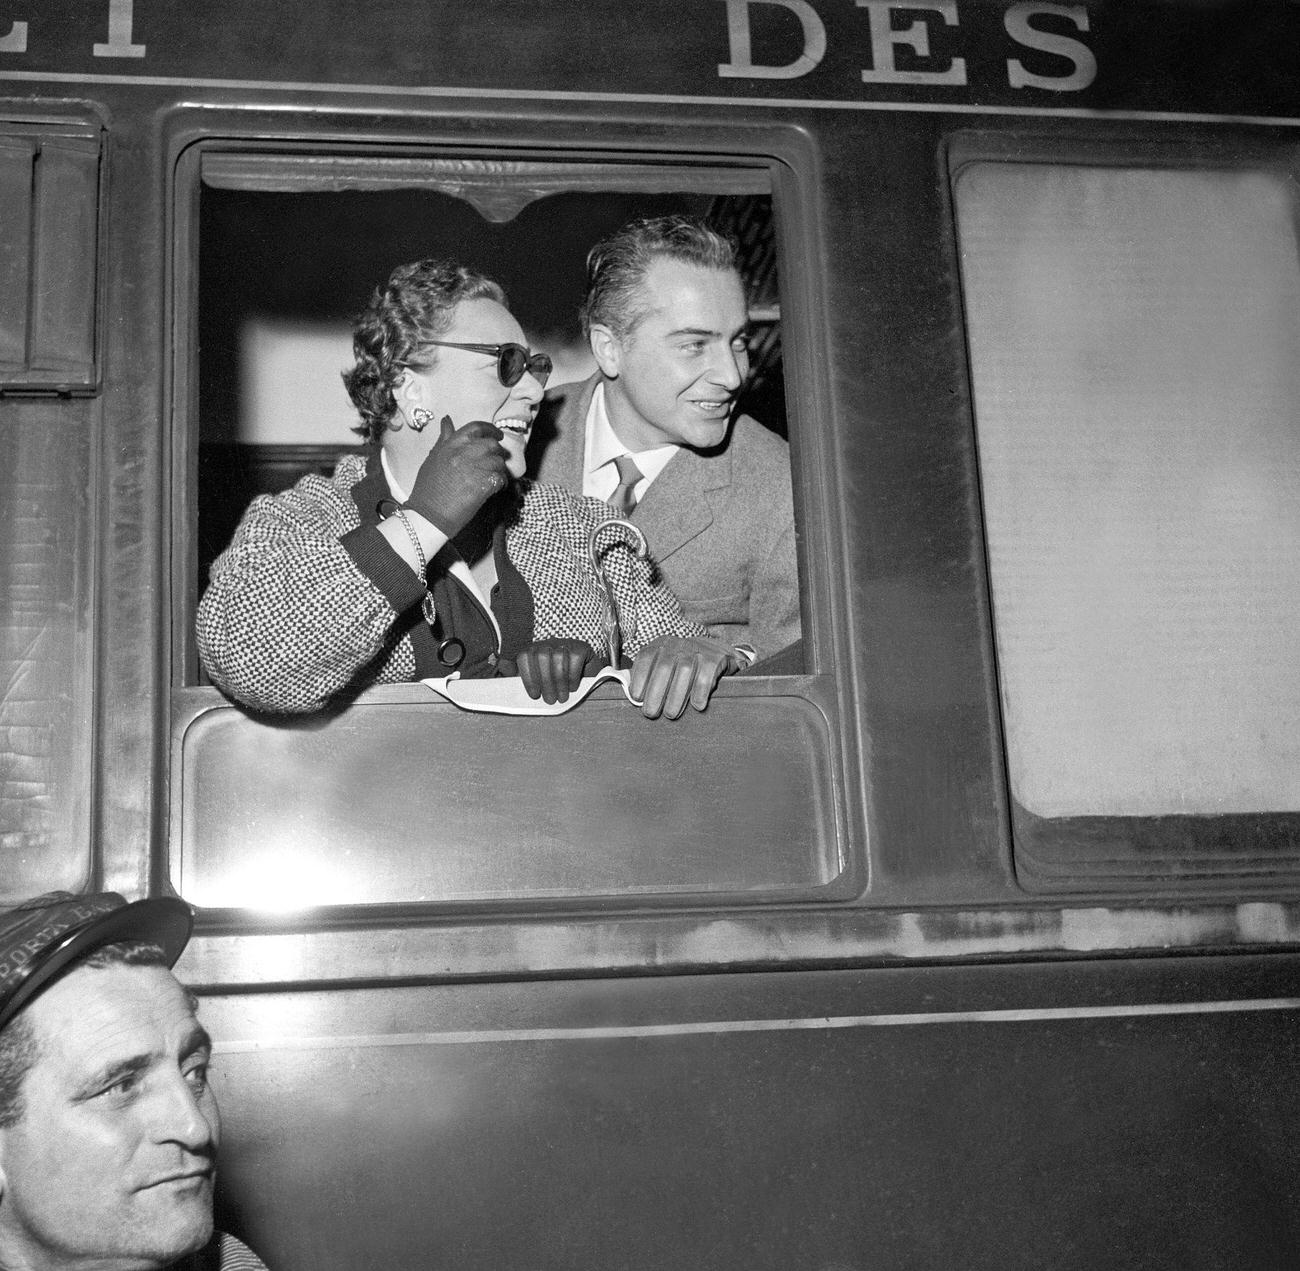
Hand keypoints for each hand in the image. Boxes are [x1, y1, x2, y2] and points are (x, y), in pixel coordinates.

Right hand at [404, 416, 508, 537]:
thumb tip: (447, 420)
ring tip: (492, 479)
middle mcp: (465, 452)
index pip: (477, 427)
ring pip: (499, 462)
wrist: (428, 514)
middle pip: (492, 444)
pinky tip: (494, 489)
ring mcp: (475, 467)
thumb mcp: (433, 458)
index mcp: (452, 444)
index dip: (491, 430)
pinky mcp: (484, 484)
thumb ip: (444, 439)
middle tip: (495, 463)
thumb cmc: (427, 489)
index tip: (497, 436)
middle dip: (497, 453)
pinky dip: (501, 483)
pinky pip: (501, 478)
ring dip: (499, 470)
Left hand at [501, 639, 605, 703]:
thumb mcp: (535, 680)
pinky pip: (574, 658)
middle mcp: (548, 643)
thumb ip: (517, 674)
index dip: (528, 677)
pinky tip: (572, 688)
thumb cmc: (556, 683)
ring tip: (561, 698)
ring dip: (559, 681)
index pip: (525, 656)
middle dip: (545, 681)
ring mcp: (566, 643)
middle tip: (550, 700)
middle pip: (541, 657)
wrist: (586, 679)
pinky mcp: (581, 647)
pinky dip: (572, 676)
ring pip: (557, 657)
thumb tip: (500, 664)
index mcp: (533, 649)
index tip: (534, 695)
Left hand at [629, 635, 739, 719]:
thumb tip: (634, 698)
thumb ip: (649, 676)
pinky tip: (697, 706)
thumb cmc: (682, 665)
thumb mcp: (664, 663)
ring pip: (684, 671)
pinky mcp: (714, 659)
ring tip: (670, 714)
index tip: (636, 697)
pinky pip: (705, 676)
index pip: (646, 657)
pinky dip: (699, 692)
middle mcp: (678, 645)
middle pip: (664, 667)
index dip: (639, 677)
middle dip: (655, 692)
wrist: (716, 652)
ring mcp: (697, 650)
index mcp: (661, 645)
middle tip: (651, 713)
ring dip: (675, 696)